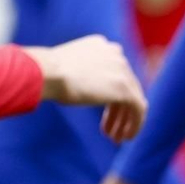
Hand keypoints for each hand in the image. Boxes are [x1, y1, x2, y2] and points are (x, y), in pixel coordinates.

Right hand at [24, 35, 146, 141]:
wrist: (47, 73)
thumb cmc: (46, 72)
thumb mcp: (66, 66)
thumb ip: (82, 71)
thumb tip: (80, 88)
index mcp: (101, 46)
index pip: (114, 72)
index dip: (109, 93)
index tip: (103, 109)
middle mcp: (115, 54)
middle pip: (124, 87)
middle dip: (117, 110)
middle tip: (109, 129)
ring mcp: (122, 70)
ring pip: (133, 100)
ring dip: (124, 120)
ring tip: (115, 137)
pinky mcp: (126, 89)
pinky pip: (138, 110)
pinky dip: (134, 125)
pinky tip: (125, 137)